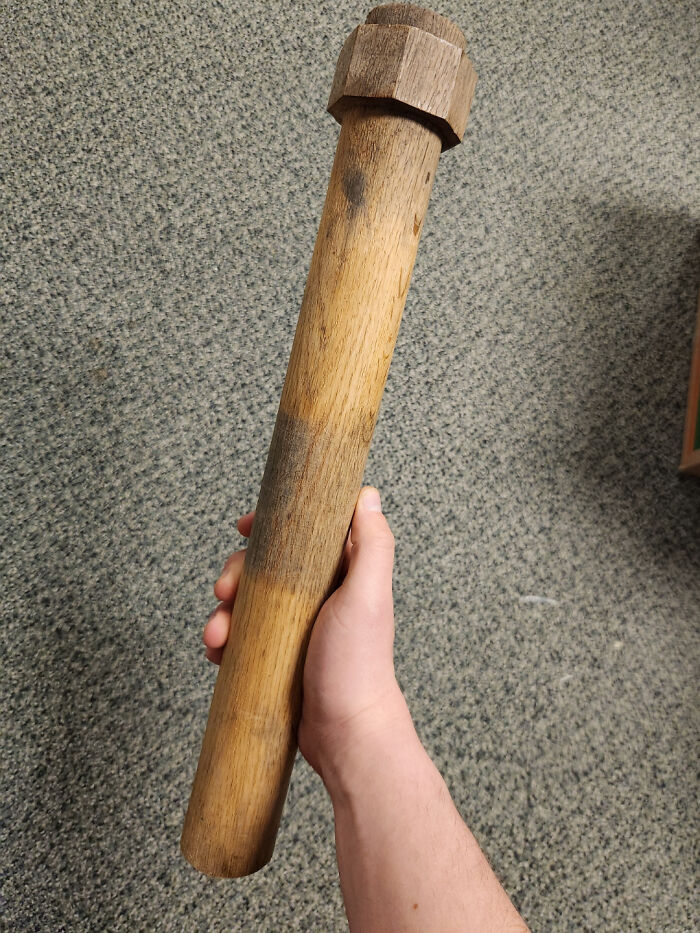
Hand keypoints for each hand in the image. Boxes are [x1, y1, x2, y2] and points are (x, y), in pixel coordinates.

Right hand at [203, 486, 411, 786]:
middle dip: (237, 574)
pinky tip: (218, 651)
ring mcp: (297, 625)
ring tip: (217, 635)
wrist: (345, 735)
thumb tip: (366, 494)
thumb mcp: (368, 596)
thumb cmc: (359, 666)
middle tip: (223, 590)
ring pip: (249, 600)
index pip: (304, 531)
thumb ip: (372, 545)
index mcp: (342, 573)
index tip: (245, 527)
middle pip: (267, 565)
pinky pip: (243, 635)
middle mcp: (320, 594)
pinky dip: (225, 639)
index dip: (272, 524)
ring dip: (224, 611)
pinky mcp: (278, 654)